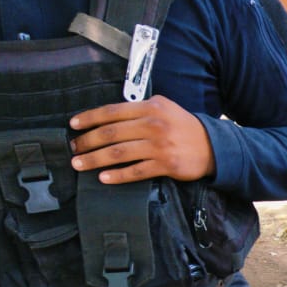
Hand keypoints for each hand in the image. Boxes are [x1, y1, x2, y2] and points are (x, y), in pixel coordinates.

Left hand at [70, 96, 215, 183]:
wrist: (213, 146)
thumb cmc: (184, 127)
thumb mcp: (164, 108)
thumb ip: (140, 109)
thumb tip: (110, 116)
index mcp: (150, 108)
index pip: (111, 111)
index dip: (89, 118)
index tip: (73, 125)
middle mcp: (153, 125)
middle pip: (111, 133)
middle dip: (87, 142)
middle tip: (73, 148)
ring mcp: (159, 146)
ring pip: (119, 153)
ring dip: (95, 159)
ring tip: (80, 164)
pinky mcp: (166, 165)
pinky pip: (136, 171)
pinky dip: (118, 175)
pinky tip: (104, 178)